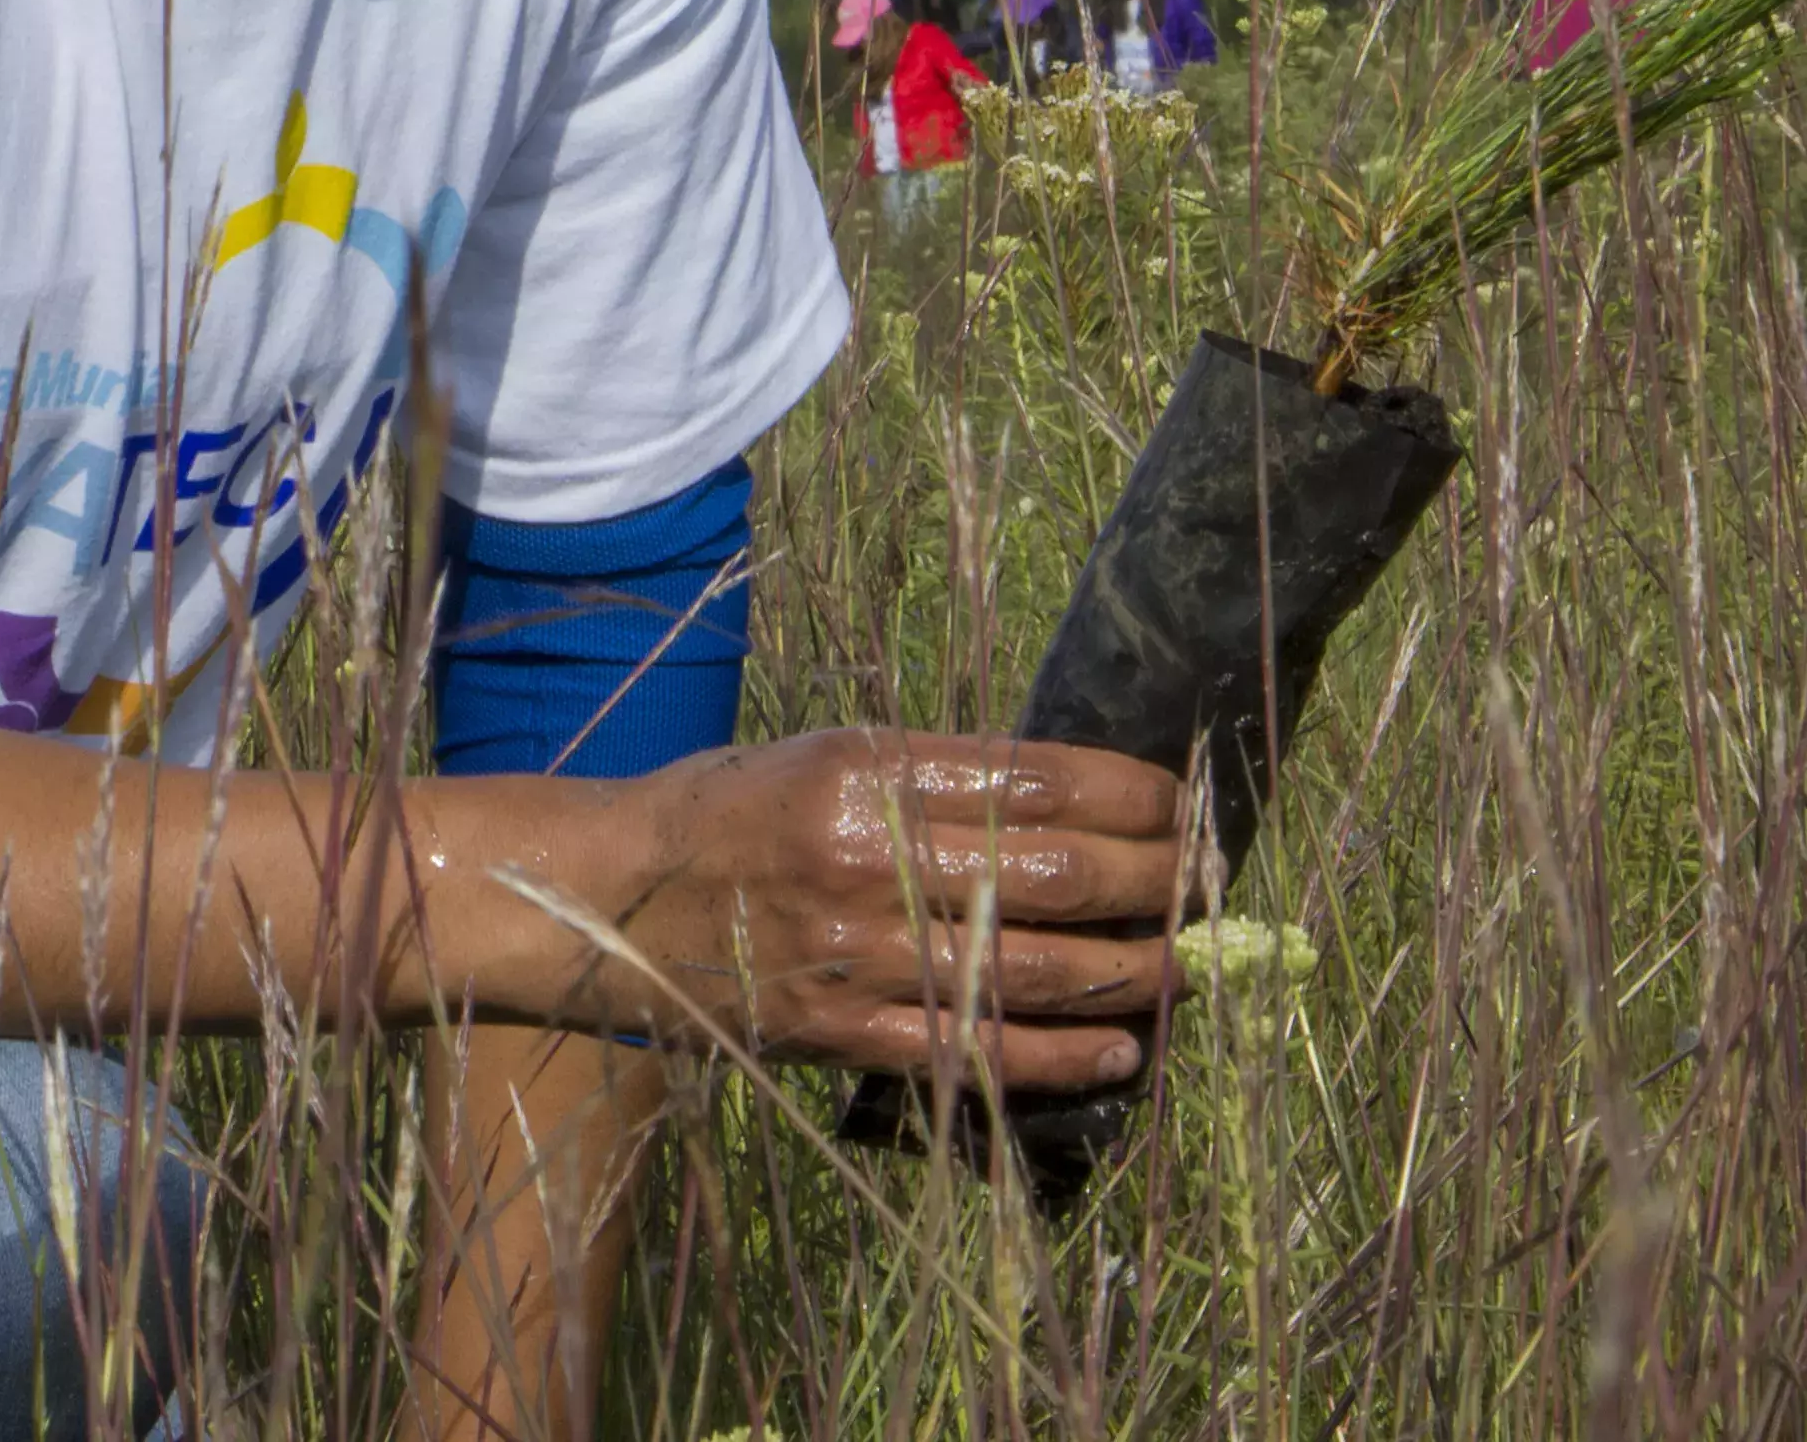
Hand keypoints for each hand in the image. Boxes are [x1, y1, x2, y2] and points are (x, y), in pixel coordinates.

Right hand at [531, 733, 1186, 1093]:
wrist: (601, 897)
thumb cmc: (725, 808)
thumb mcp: (826, 751)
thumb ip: (936, 771)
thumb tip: (1073, 792)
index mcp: (867, 771)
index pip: (1040, 780)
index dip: (1132, 795)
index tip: (1182, 804)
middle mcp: (869, 861)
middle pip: (1055, 875)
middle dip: (1155, 882)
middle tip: (1205, 884)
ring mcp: (856, 957)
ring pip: (1030, 970)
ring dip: (1130, 973)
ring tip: (1185, 967)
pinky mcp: (841, 1034)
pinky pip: (972, 1055)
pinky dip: (1058, 1056)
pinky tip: (1119, 1051)